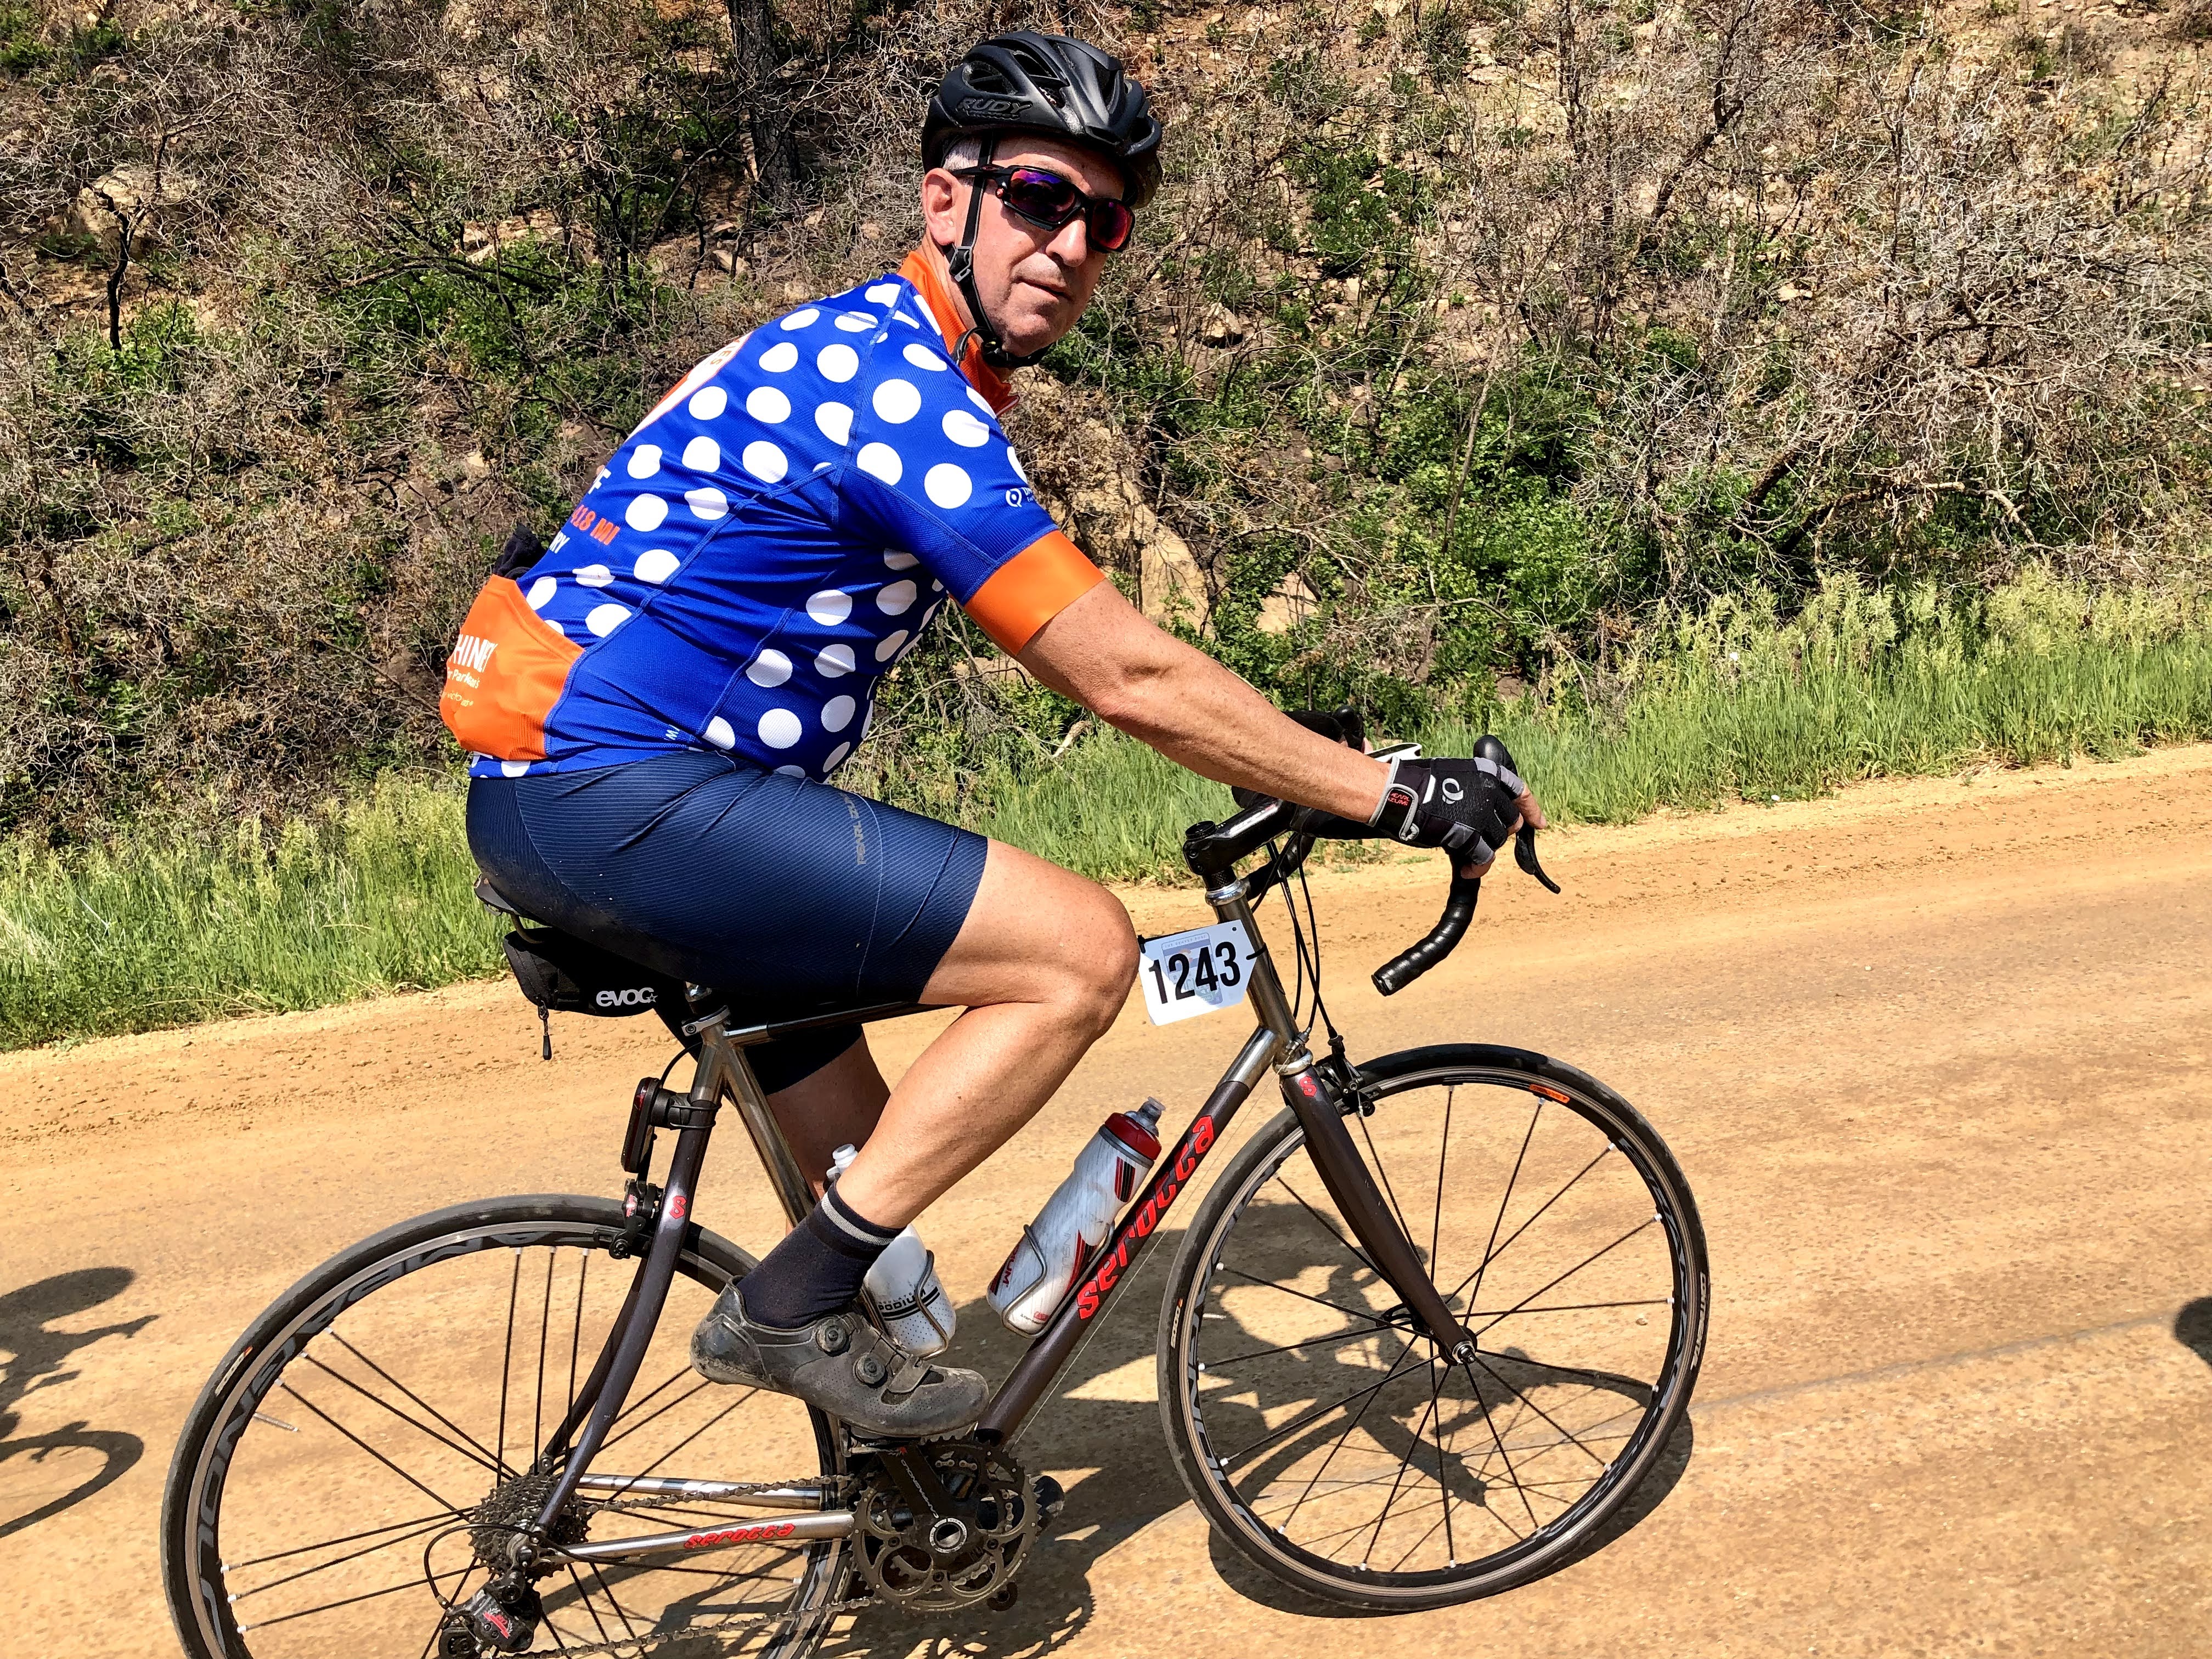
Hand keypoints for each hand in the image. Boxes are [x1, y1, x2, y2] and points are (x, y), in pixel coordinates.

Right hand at [1372, 754, 1540, 875]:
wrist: (1397, 793)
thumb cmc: (1418, 785)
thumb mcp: (1457, 774)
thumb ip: (1477, 788)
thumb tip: (1488, 811)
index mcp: (1488, 773)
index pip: (1520, 792)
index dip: (1531, 810)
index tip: (1539, 823)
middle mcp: (1489, 791)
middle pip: (1510, 822)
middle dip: (1499, 833)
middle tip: (1481, 839)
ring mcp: (1481, 813)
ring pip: (1498, 841)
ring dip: (1485, 850)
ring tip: (1469, 856)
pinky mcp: (1470, 835)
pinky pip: (1485, 858)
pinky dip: (1478, 867)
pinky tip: (1469, 869)